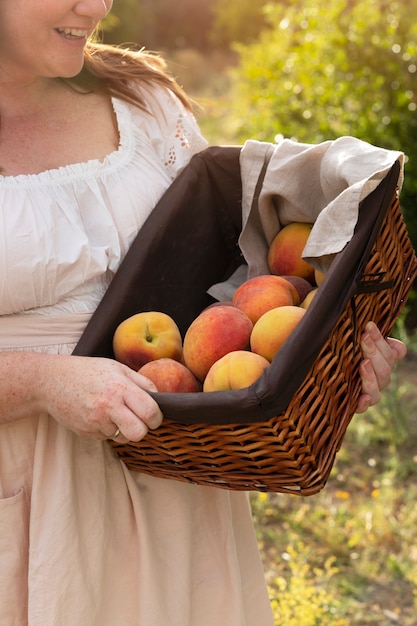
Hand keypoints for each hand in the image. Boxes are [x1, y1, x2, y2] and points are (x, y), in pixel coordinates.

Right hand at [38, 355, 162, 441]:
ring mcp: (96, 421)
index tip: (154, 416)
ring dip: (123, 429)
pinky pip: (107, 437)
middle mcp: (109, 406)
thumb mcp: (117, 368)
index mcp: (120, 387)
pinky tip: (97, 414)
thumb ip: (141, 381)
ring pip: (123, 437)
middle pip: (139, 433)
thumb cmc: (87, 371)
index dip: (156, 418)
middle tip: (140, 421)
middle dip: (143, 430)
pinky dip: (107, 429)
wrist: (51, 381)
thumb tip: (161, 397)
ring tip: (113, 413)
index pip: (150, 411)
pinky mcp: (86, 432)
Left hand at [356, 321, 406, 413]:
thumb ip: (368, 336)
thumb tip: (369, 325)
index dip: (380, 340)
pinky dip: (364, 403)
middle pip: (385, 368)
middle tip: (363, 338)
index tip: (368, 325)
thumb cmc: (347, 352)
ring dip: (371, 375)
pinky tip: (362, 397)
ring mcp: (372, 391)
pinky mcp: (358, 404)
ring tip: (363, 364)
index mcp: (386, 361)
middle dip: (373, 351)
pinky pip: (364, 407)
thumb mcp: (357, 343)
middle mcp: (382, 377)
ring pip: (378, 386)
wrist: (330, 377)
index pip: (392, 351)